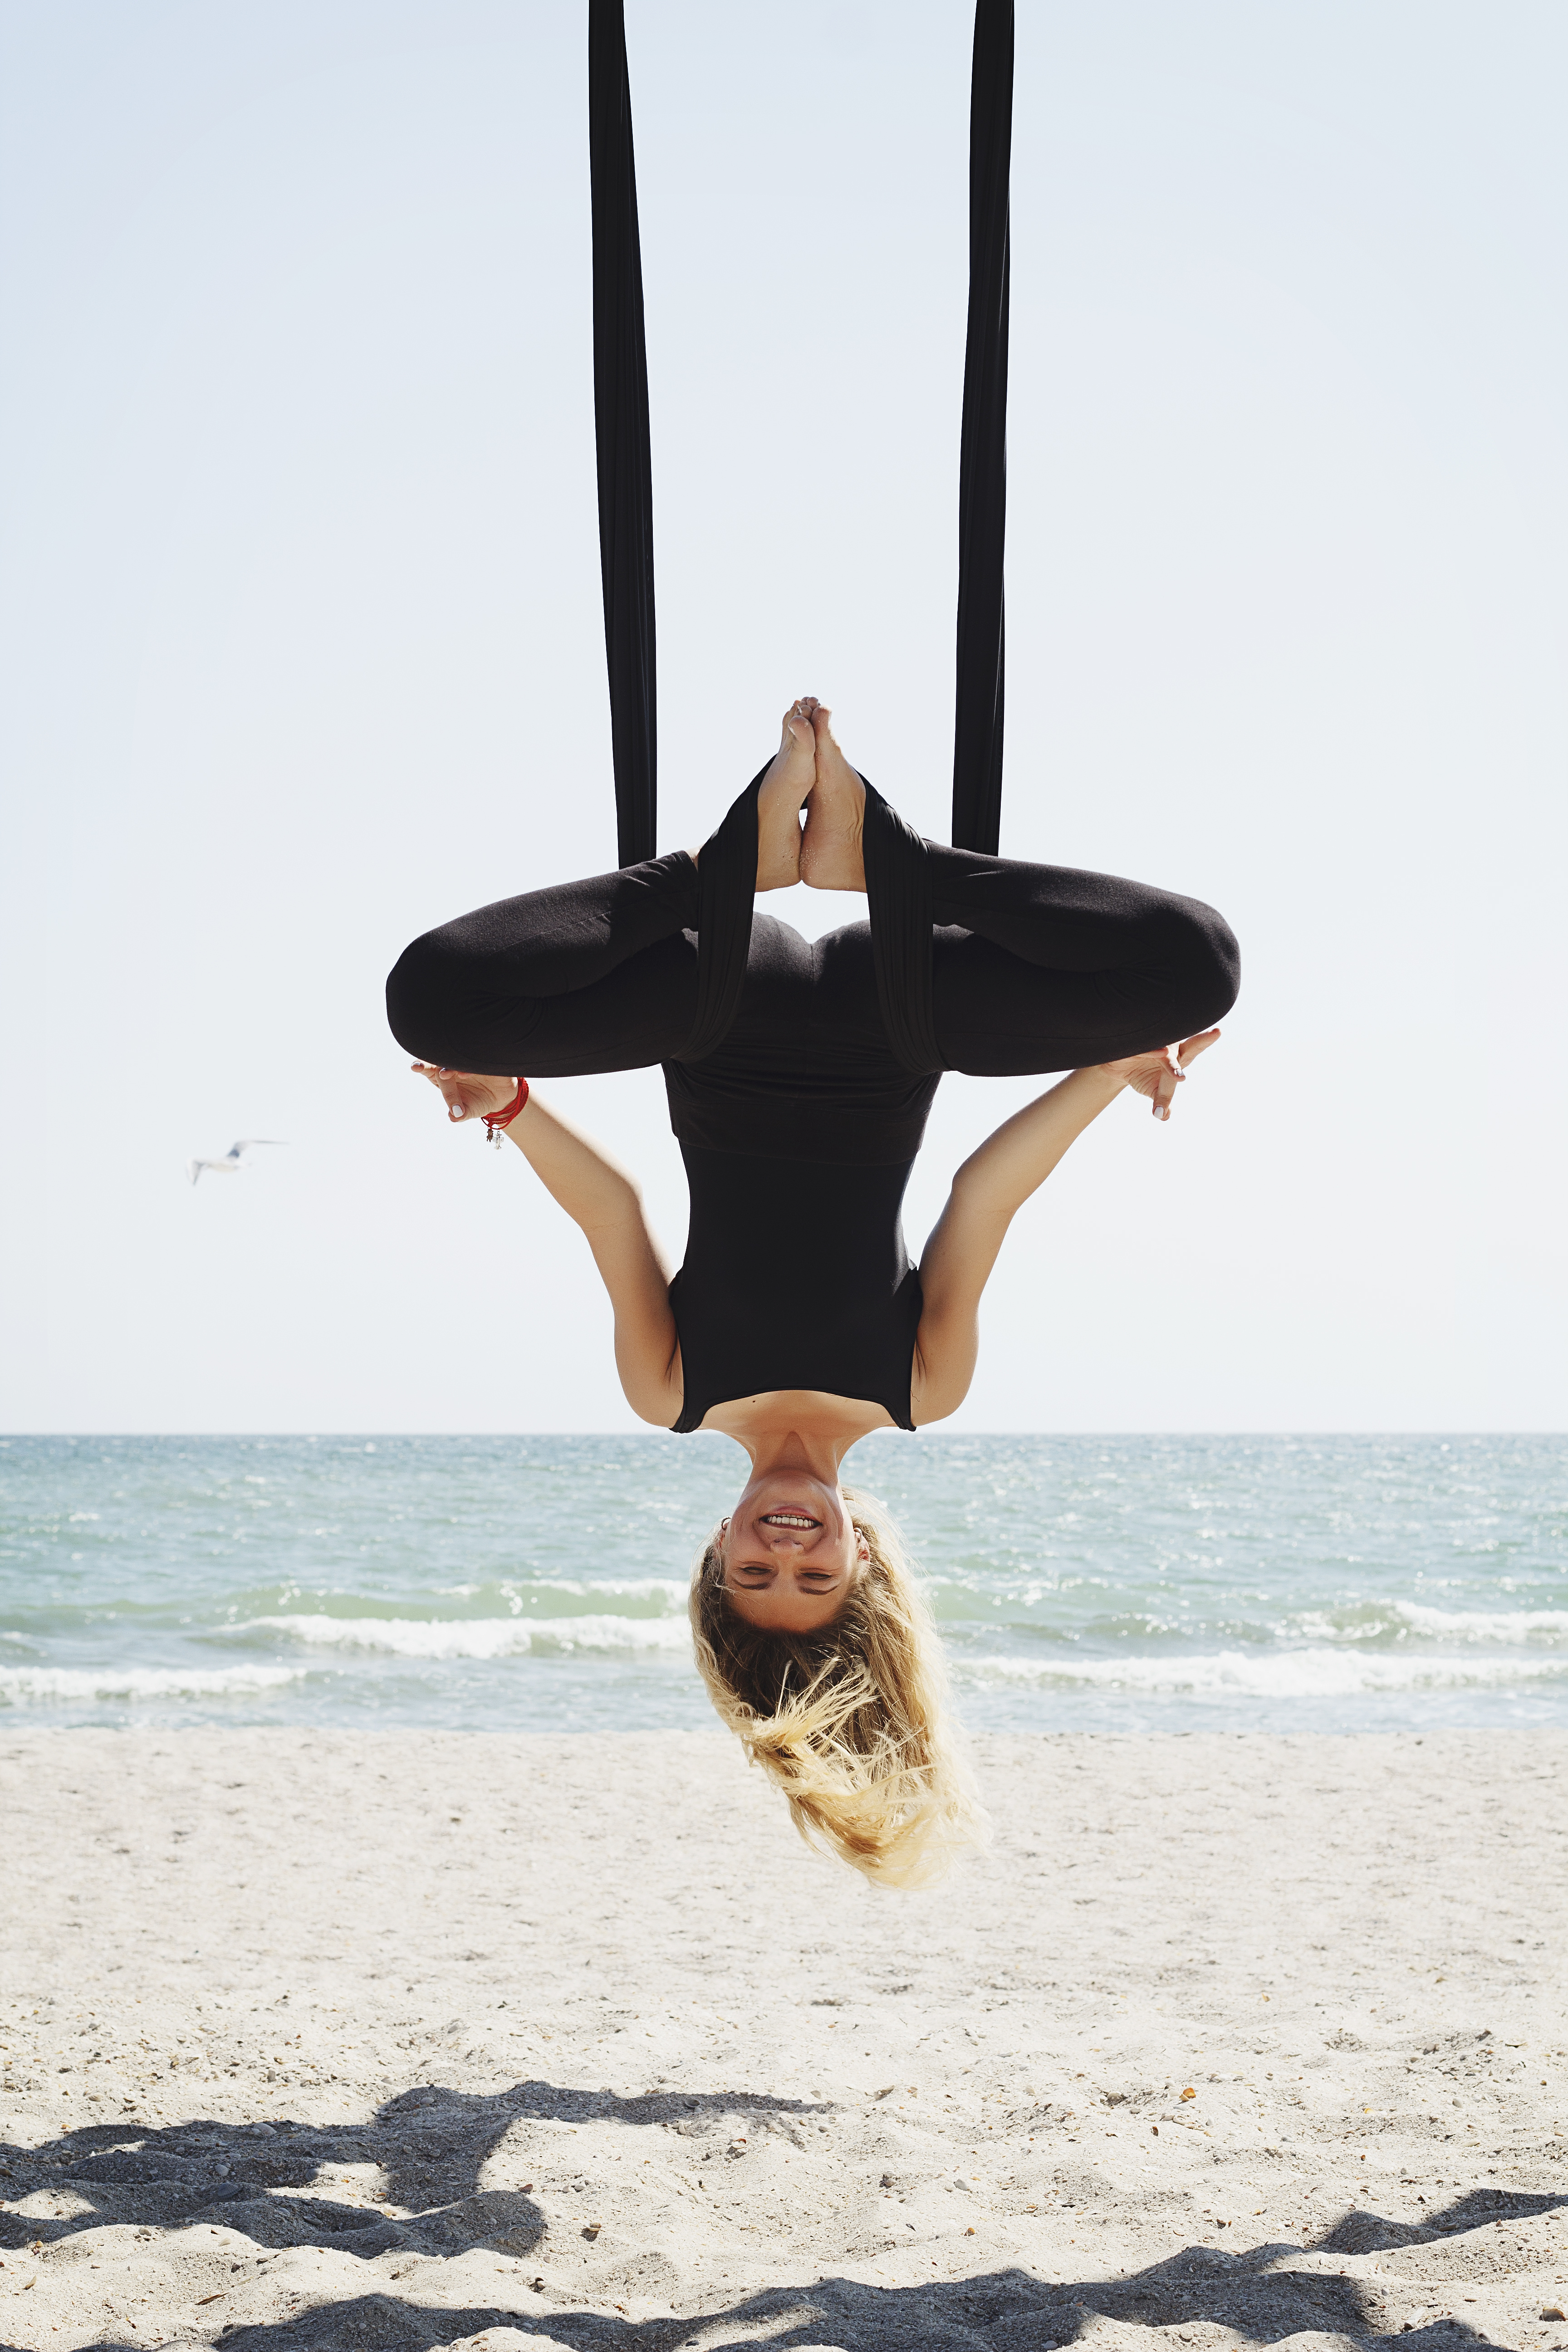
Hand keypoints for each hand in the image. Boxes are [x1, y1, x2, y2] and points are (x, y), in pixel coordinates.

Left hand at [411, 1063, 517, 1124]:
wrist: (501, 1098)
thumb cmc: (478, 1101)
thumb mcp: (469, 1111)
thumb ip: (460, 1114)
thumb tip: (454, 1117)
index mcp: (444, 1076)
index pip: (429, 1069)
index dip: (422, 1066)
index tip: (416, 1067)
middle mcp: (454, 1065)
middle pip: (442, 1059)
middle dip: (439, 1065)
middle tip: (442, 1074)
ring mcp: (469, 1060)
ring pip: (459, 1056)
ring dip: (456, 1065)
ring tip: (456, 1075)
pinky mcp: (485, 1058)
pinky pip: (479, 1055)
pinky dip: (474, 1062)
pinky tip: (470, 1072)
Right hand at [1096, 1028, 1220, 1121]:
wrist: (1118, 1070)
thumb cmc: (1143, 1076)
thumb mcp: (1154, 1090)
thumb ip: (1163, 1100)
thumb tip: (1164, 1116)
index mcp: (1178, 1056)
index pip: (1195, 1047)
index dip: (1206, 1040)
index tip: (1217, 1032)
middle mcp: (1168, 1046)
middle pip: (1187, 1043)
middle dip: (1201, 1041)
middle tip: (1216, 1033)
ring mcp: (1152, 1043)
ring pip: (1165, 1046)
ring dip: (1172, 1055)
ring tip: (1177, 1070)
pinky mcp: (1135, 1045)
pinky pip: (1144, 1047)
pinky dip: (1151, 1051)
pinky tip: (1161, 1053)